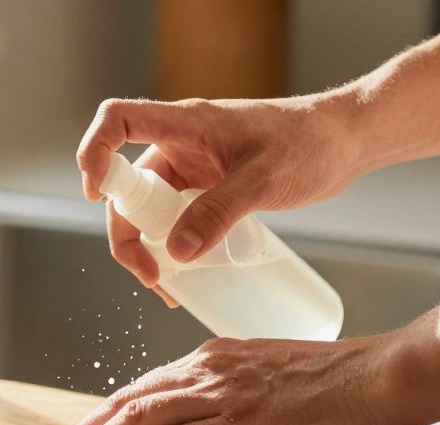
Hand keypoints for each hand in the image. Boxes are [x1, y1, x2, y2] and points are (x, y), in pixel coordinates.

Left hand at [39, 335, 415, 424]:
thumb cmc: (346, 385)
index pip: (146, 387)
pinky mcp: (239, 423)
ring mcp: (221, 395)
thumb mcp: (278, 383)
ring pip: (137, 418)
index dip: (106, 413)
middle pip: (128, 399)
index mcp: (216, 359)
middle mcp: (208, 370)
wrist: (386, 377)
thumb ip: (243, 399)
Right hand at [76, 96, 364, 304]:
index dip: (94, 153)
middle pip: (127, 187)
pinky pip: (175, 219)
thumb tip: (175, 253)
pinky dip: (172, 248)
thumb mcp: (265, 180)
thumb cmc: (310, 145)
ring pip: (149, 211)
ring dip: (148, 249)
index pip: (118, 121)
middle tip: (152, 276)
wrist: (346, 144)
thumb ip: (219, 212)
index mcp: (185, 125)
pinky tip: (188, 278)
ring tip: (171, 288)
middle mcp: (180, 145)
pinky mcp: (208, 189)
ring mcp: (192, 169)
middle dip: (127, 235)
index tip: (94, 195)